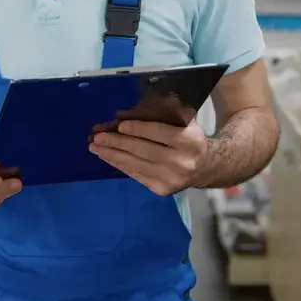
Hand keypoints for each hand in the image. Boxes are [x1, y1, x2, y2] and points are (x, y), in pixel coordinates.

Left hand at [88, 119, 209, 196]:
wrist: (205, 168)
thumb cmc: (189, 139)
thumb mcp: (185, 122)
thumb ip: (163, 114)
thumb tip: (128, 112)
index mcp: (188, 140)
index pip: (159, 133)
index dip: (138, 129)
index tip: (119, 125)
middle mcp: (181, 161)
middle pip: (144, 150)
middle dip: (117, 143)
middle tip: (97, 137)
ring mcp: (171, 178)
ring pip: (136, 164)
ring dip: (112, 155)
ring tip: (94, 147)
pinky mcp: (162, 189)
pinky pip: (136, 175)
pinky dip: (119, 164)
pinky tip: (107, 157)